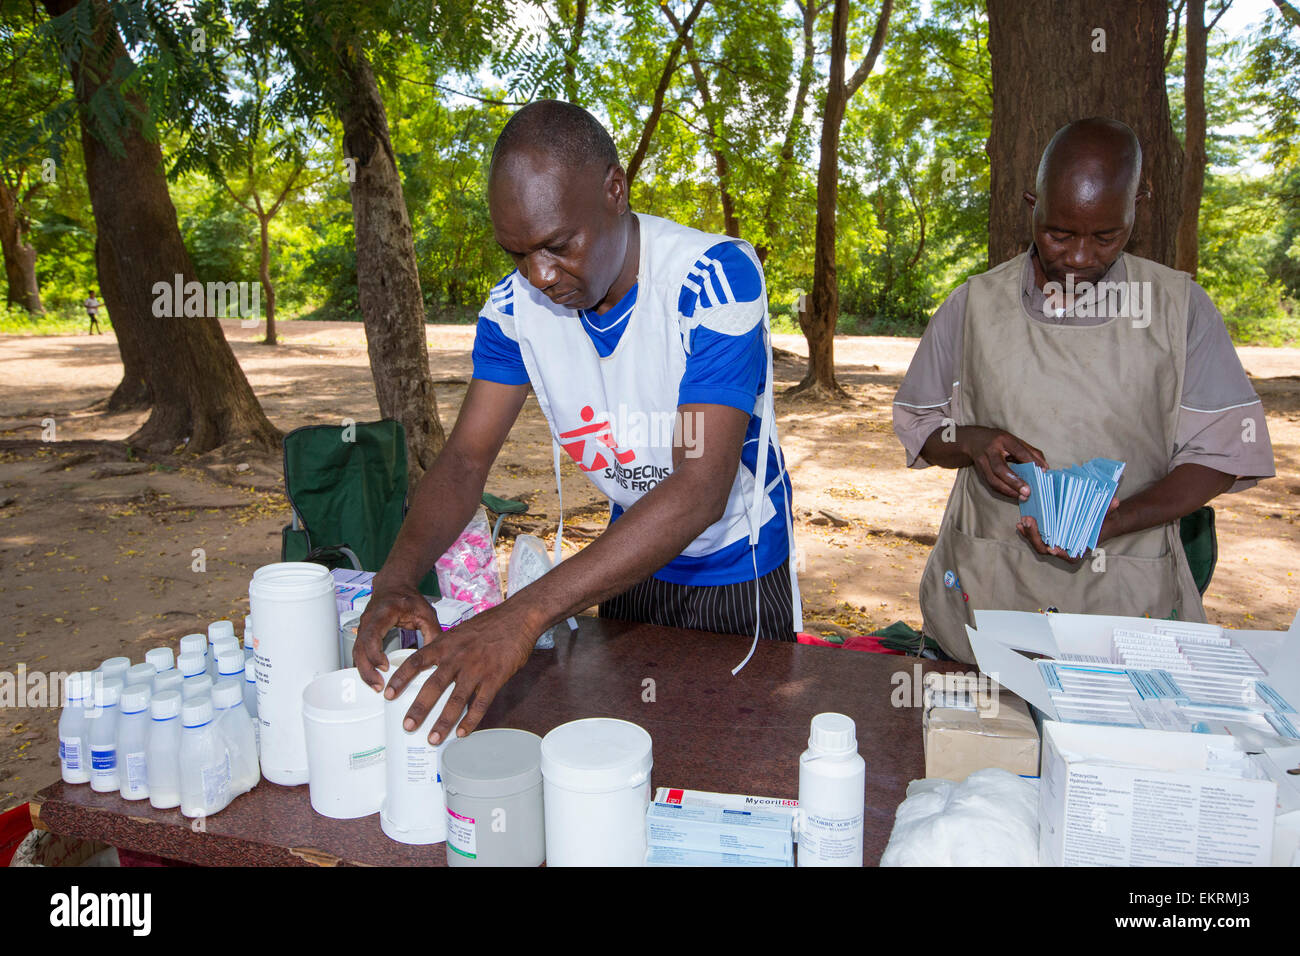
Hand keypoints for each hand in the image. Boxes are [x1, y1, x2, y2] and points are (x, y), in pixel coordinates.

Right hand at [353, 582, 441, 688]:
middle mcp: (368, 620)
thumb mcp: (426, 613)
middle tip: (379, 686)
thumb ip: (433, 633)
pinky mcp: (363, 634)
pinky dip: (363, 666)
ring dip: (363, 671)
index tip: (385, 667)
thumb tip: (438, 657)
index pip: (372, 635)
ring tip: (376, 686)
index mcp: (383, 613)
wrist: (394, 586)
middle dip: (367, 670)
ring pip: (356, 653)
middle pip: (359, 648)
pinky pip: (359, 653)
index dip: (375, 654)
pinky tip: (373, 678)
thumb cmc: (408, 598)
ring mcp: (363, 627)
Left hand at [380, 601, 538, 743]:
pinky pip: (480, 703)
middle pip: (433, 686)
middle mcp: (458, 657)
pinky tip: (462, 732)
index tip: (388, 695)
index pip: (417, 662)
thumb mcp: (459, 632)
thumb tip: (431, 666)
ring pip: (456, 700)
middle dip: (419, 709)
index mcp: (446, 644)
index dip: (401, 679)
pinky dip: (470, 720)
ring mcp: (477, 668)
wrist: (517, 618)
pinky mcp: (495, 677)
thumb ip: (446, 649)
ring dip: (443, 722)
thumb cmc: (488, 625)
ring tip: (433, 738)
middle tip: (407, 726)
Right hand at [958, 426, 1047, 500]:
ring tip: (1022, 497)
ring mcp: (982, 462)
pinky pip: (991, 484)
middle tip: (1027, 492)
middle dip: (1014, 482)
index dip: (1030, 461)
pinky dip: (1003, 491)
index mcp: (1003, 440)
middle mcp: (990, 450)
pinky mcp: (979, 471)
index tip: (1042, 471)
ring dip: (1008, 490)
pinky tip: (1013, 495)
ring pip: (993, 479)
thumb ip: (1031, 452)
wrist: (973, 440)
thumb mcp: (1015, 440)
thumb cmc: (999, 441)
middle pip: (1000, 468)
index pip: (1018, 451)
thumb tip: (1045, 467)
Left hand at [1017, 494, 1120, 561]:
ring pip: (1039, 544)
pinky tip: (1021, 523)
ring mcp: (1056, 543)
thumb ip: (1109, 510)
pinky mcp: (1049, 536)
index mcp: (1080, 549)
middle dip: (1035, 537)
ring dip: (1029, 534)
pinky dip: (1028, 531)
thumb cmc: (1104, 520)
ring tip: (1024, 521)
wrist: (1101, 520)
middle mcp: (1066, 549)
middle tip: (1028, 522)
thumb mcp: (1109, 515)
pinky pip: (1036, 537)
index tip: (1052, 548)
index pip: (1069, 556)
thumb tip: (1115, 503)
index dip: (1060, 553)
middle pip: (1047, 549)